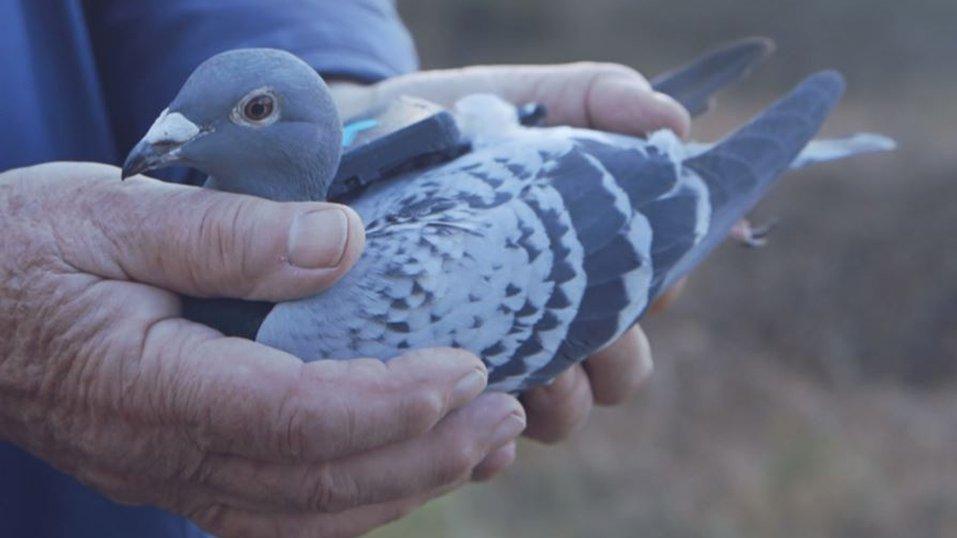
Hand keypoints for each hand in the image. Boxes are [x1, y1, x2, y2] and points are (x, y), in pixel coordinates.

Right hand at [0, 163, 525, 536]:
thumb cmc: (25, 251)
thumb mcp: (113, 214)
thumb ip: (227, 233)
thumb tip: (345, 243)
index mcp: (152, 386)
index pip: (295, 419)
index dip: (390, 403)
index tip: (467, 368)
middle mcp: (167, 454)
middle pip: (318, 483)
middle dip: (427, 454)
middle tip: (507, 410)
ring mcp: (175, 475)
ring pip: (309, 514)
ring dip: (408, 484)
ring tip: (487, 443)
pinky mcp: (185, 471)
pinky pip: (283, 511)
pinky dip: (358, 500)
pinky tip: (411, 469)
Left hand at [332, 63, 689, 444]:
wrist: (358, 147)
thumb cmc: (454, 124)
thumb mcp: (529, 99)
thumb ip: (602, 98)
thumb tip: (674, 125)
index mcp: (589, 255)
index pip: (656, 292)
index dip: (659, 291)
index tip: (640, 275)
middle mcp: (554, 314)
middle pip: (621, 370)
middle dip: (615, 359)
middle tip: (584, 332)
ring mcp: (501, 354)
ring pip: (563, 412)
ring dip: (562, 401)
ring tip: (527, 371)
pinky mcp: (442, 387)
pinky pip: (482, 441)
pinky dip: (491, 444)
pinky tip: (477, 424)